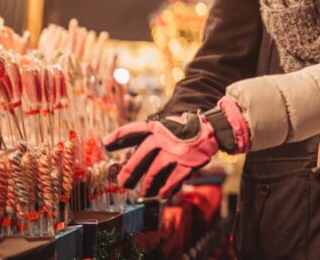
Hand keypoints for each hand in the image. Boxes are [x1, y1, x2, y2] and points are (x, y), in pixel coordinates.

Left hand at [104, 111, 219, 197]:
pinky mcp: (188, 163)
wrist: (213, 128)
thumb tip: (128, 152)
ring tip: (144, 192)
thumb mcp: (168, 127)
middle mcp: (165, 138)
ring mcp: (176, 151)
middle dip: (129, 171)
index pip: (134, 130)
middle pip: (141, 157)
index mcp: (158, 127)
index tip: (106, 144)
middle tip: (123, 182)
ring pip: (155, 171)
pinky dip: (167, 188)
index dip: (119, 137)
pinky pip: (173, 179)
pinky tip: (163, 194)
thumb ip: (150, 136)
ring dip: (148, 184)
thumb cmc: (187, 130)